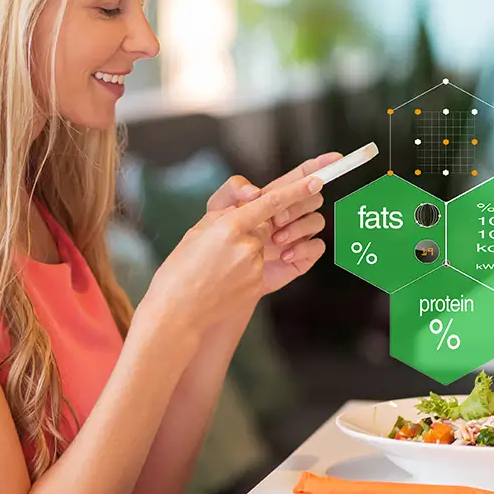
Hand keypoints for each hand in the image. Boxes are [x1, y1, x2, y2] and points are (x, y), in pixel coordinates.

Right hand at [139, 172, 325, 339]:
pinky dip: (247, 269)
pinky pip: (261, 267)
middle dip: (257, 229)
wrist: (177, 312)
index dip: (297, 191)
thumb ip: (228, 216)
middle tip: (235, 241)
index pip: (271, 203)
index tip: (316, 181)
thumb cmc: (180, 270)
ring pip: (262, 248)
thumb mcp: (197, 232)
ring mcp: (255, 267)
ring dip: (249, 251)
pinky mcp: (259, 284)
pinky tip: (228, 278)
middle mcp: (247, 245)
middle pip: (267, 226)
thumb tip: (250, 210)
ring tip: (223, 266)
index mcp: (229, 226)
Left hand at [204, 153, 340, 295]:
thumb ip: (233, 189)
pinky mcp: (301, 257)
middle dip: (298, 203)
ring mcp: (297, 235)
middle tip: (276, 217)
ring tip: (274, 239)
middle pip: (313, 196)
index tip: (335, 159)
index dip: (320, 166)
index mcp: (274, 197)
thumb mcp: (217, 208)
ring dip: (298, 227)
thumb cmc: (218, 239)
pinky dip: (303, 248)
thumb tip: (254, 191)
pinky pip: (317, 246)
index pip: (301, 177)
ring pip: (317, 220)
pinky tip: (283, 255)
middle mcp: (290, 214)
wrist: (220, 274)